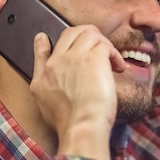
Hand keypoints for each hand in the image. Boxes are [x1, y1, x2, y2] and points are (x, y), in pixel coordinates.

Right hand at [30, 25, 125, 159]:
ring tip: (111, 60)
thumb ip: (44, 85)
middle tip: (100, 50)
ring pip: (90, 33)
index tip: (44, 38)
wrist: (81, 126)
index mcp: (44, 74)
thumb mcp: (44, 104)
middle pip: (70, 33)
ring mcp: (74, 57)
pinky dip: (115, 54)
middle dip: (88, 36)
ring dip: (104, 44)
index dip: (44, 41)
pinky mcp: (94, 58)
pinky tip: (118, 68)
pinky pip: (105, 45)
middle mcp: (57, 61)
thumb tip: (48, 79)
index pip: (42, 49)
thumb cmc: (70, 122)